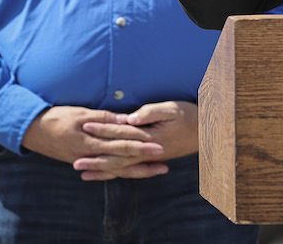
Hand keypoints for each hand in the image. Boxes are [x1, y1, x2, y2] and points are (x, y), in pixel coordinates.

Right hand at [22, 106, 165, 179]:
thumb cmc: (57, 117)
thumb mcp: (81, 114)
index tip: (158, 143)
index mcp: (90, 142)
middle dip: (144, 158)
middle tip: (164, 156)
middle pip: (122, 159)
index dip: (140, 144)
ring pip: (116, 168)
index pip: (120, 144)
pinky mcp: (84, 162)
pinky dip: (121, 172)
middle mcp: (89, 155)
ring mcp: (86, 161)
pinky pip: (106, 170)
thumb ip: (105, 119)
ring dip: (138, 169)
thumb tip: (127, 120)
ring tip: (157, 170)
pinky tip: (134, 173)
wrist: (32, 130)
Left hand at [75, 101, 199, 180]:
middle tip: (75, 161)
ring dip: (102, 170)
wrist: (207, 131)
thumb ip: (150, 112)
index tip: (86, 125)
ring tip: (83, 172)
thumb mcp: (172, 108)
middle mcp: (148, 151)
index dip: (103, 129)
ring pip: (122, 167)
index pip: (122, 133)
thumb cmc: (189, 115)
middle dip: (96, 158)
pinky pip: (130, 170)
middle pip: (118, 157)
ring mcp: (150, 158)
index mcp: (151, 137)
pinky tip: (104, 174)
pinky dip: (115, 173)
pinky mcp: (151, 160)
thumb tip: (130, 118)